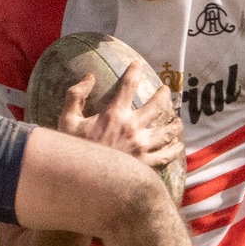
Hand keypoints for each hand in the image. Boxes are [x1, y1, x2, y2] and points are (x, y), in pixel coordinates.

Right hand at [59, 62, 183, 171]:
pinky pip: (166, 155)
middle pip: (158, 105)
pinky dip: (174, 149)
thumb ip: (76, 95)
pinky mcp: (145, 165)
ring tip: (177, 120)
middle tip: (165, 90)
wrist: (82, 181)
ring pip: (167, 131)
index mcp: (114, 114)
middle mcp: (132, 128)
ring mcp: (141, 147)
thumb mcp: (67, 120)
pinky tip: (177, 145)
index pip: (129, 85)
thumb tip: (89, 77)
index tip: (137, 64)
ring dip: (174, 123)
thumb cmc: (74, 150)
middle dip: (164, 94)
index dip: (134, 70)